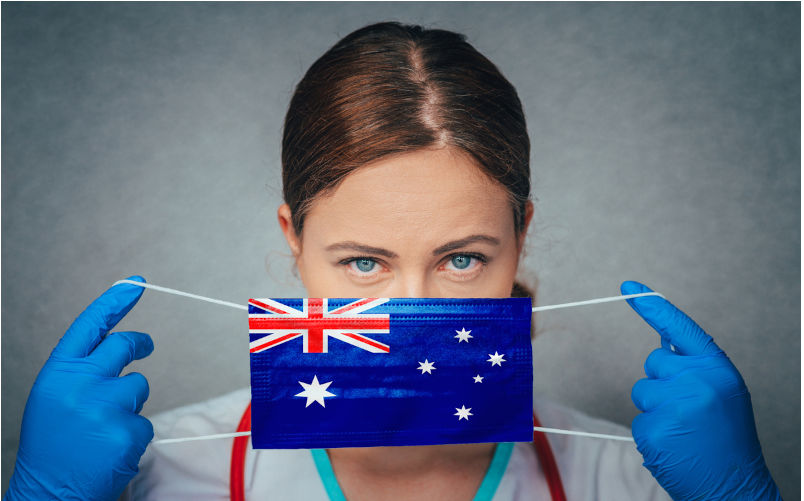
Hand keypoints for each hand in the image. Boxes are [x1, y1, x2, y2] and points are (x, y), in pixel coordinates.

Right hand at [5, 276, 153, 500]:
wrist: (48, 494)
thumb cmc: (53, 445)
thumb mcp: (54, 398)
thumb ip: (81, 370)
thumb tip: (118, 344)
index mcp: (58, 373)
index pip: (91, 325)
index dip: (115, 301)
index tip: (136, 283)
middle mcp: (79, 384)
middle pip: (124, 345)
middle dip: (138, 344)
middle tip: (145, 346)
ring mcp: (104, 406)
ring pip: (139, 385)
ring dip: (129, 404)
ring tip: (102, 429)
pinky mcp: (126, 430)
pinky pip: (144, 422)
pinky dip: (133, 435)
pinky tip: (110, 450)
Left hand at [621, 281, 781, 500]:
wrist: (736, 487)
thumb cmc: (727, 439)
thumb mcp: (721, 392)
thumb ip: (694, 366)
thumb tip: (663, 340)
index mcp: (717, 369)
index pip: (679, 328)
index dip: (652, 306)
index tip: (628, 287)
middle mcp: (696, 382)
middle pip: (654, 362)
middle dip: (662, 382)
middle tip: (688, 410)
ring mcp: (674, 406)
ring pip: (641, 391)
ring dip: (655, 409)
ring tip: (683, 430)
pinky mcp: (655, 430)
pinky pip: (638, 420)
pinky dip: (651, 433)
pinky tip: (674, 446)